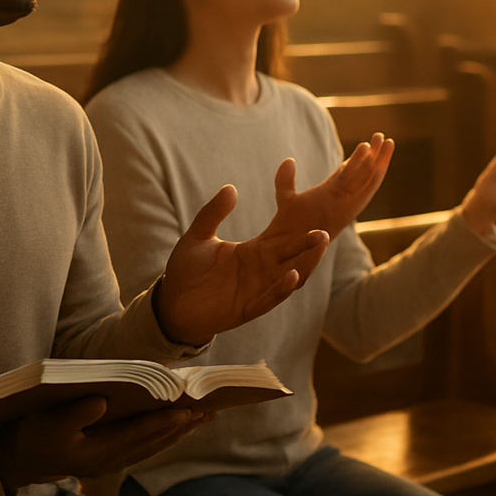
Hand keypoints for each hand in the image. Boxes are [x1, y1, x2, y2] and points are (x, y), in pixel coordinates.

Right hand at [0, 396, 212, 493]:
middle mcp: (110, 461)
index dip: (162, 422)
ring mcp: (111, 462)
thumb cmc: (34, 435)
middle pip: (153, 442)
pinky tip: (176, 428)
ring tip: (203, 417)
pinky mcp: (109, 457)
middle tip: (209, 409)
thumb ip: (75, 413)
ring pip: (153, 446)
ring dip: (179, 432)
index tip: (186, 411)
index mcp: (97, 453)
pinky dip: (164, 436)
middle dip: (181, 426)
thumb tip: (104, 401)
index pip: (138, 435)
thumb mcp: (49, 423)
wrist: (21, 459)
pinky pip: (145, 448)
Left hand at [157, 165, 331, 345]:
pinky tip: (292, 276)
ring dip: (305, 265)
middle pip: (291, 257)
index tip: (315, 214)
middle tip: (324, 231)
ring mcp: (256, 291)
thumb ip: (213, 212)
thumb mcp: (199, 236)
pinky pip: (269, 299)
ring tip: (317, 249)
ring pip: (288, 278)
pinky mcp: (248, 308)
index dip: (298, 229)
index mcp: (253, 252)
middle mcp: (260, 271)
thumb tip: (230, 187)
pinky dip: (281, 289)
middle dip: (308, 246)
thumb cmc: (186, 269)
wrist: (171, 302)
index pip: (282, 239)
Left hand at [282, 133, 394, 233]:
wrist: (290, 243)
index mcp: (329, 192)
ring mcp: (348, 201)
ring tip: (386, 139)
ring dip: (378, 159)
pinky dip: (374, 171)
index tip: (364, 145)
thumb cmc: (288, 224)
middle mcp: (342, 196)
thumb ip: (285, 179)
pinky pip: (366, 187)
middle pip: (361, 171)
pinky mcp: (351, 208)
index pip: (346, 172)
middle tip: (380, 136)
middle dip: (372, 154)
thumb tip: (290, 160)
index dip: (356, 159)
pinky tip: (379, 157)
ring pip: (367, 175)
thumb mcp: (285, 196)